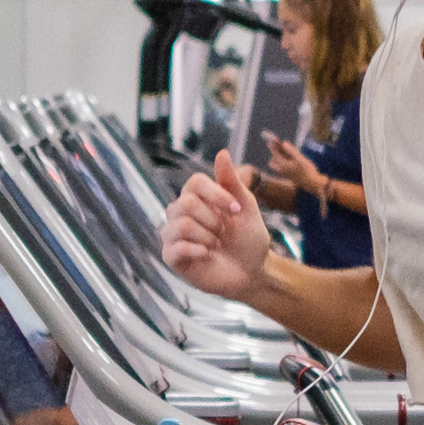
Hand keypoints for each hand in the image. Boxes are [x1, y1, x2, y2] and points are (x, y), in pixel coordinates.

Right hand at [160, 150, 272, 301]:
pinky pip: (174, 247)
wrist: (252, 272)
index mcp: (197, 198)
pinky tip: (207, 255)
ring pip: (181, 224)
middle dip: (213, 220)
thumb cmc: (248, 239)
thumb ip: (232, 182)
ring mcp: (174, 235)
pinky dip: (196, 250)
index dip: (216, 194)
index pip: (194, 182)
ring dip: (207, 237)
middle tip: (224, 234)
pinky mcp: (171, 257)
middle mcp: (181, 213)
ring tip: (215, 245)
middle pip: (186, 203)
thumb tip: (222, 152)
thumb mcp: (246, 208)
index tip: (237, 210)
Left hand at [262, 132, 324, 196]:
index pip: (275, 154)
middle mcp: (282, 170)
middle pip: (273, 161)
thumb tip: (283, 143)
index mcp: (283, 166)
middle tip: (278, 145)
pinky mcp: (290, 176)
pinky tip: (290, 158)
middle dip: (274, 153)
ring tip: (284, 151)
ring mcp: (285, 174)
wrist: (312, 184)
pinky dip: (283, 162)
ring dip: (278, 157)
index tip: (273, 139)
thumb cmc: (307, 171)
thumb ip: (291, 151)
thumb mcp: (300, 159)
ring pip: (277, 165)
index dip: (273, 146)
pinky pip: (282, 168)